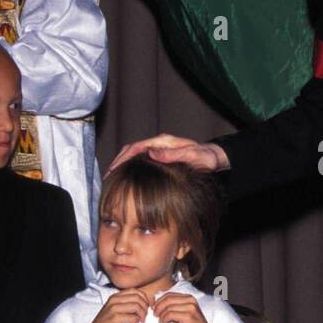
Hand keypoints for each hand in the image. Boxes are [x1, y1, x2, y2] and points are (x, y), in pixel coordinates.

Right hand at [78, 289, 150, 322]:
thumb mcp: (116, 311)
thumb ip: (127, 305)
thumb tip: (145, 304)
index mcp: (115, 297)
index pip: (136, 291)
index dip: (145, 299)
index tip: (146, 308)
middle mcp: (114, 300)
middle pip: (138, 298)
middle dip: (145, 308)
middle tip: (143, 317)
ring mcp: (114, 308)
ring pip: (137, 306)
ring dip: (141, 315)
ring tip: (139, 322)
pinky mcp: (115, 318)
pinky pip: (133, 317)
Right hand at [107, 134, 228, 173]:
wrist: (215, 158)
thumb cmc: (206, 158)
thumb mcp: (193, 157)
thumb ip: (174, 155)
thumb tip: (152, 153)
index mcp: (162, 142)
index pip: (135, 147)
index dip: (122, 158)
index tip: (112, 170)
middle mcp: (159, 144)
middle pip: (131, 150)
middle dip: (118, 162)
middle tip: (107, 177)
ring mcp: (159, 150)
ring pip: (135, 156)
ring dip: (123, 166)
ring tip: (113, 180)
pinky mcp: (161, 157)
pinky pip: (142, 161)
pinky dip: (132, 168)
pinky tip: (128, 180)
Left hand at [152, 293, 219, 322]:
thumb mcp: (181, 315)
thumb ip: (172, 308)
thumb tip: (156, 304)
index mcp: (189, 298)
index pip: (169, 294)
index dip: (159, 301)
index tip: (154, 309)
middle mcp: (191, 300)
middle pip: (168, 299)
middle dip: (158, 307)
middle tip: (155, 315)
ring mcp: (190, 308)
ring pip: (168, 307)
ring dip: (161, 315)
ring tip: (161, 321)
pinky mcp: (188, 316)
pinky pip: (170, 314)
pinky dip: (164, 319)